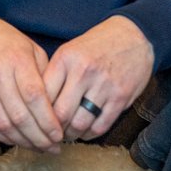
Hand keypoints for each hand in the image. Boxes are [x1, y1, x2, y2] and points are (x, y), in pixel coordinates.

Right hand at [0, 13, 63, 151]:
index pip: (35, 98)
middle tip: (53, 148)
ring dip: (23, 142)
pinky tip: (17, 141)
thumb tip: (56, 107)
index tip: (59, 135)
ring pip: (3, 125)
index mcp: (17, 61)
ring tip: (38, 148)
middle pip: (20, 116)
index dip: (48, 121)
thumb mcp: (30, 48)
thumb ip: (44, 74)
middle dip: (39, 138)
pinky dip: (3, 138)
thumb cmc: (4, 39)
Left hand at [46, 16, 155, 140]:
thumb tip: (37, 105)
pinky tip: (85, 131)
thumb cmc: (97, 46)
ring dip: (71, 135)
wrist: (134, 35)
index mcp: (66, 58)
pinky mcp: (120, 97)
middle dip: (53, 130)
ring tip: (67, 134)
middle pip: (60, 114)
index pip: (43, 95)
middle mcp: (83, 71)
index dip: (37, 113)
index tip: (37, 120)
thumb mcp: (70, 51)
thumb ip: (54, 75)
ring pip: (79, 123)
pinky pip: (100, 126)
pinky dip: (89, 134)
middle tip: (51, 133)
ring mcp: (104, 85)